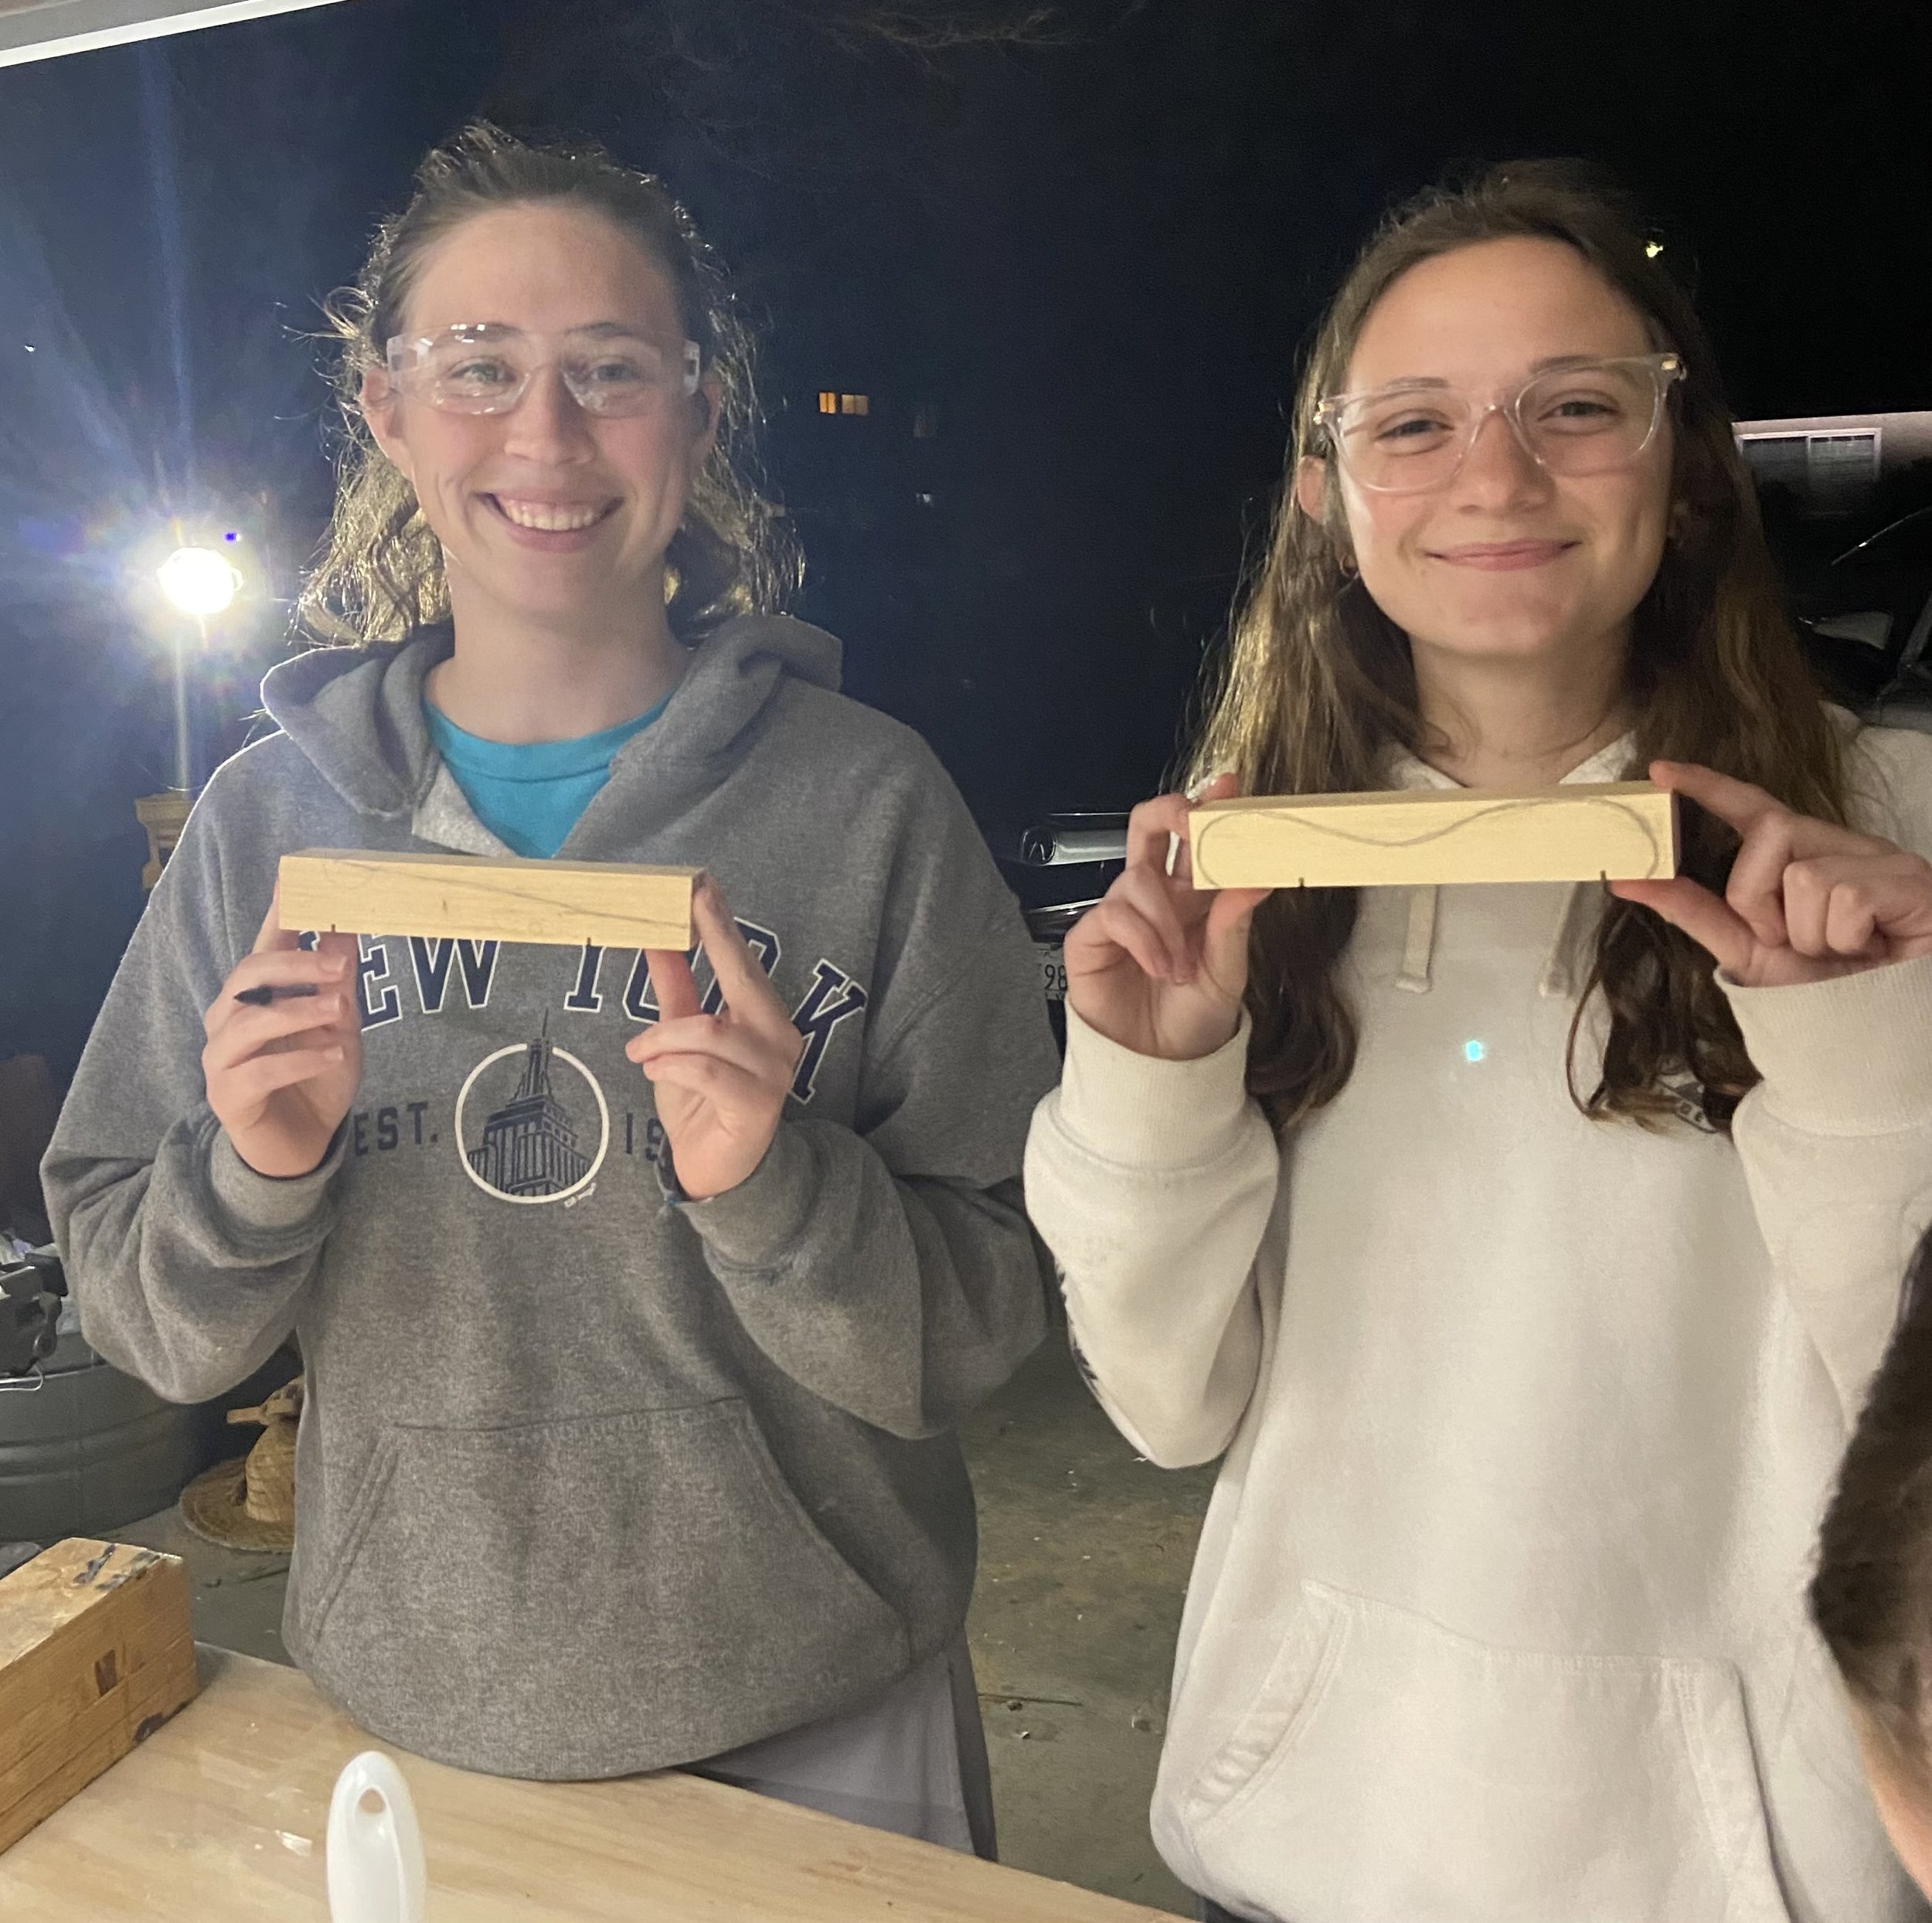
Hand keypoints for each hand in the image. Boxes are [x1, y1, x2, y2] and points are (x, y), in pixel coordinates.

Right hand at [203, 885, 362, 1176]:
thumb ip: (337, 977)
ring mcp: (221, 1058)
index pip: (263, 945)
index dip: (278, 913)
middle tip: (340, 969)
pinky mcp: (227, 1096)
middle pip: (247, 977)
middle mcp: (228, 1020)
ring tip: (339, 1010)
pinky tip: (331, 1056)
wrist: (304, 1142)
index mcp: (256, 996)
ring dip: (296, 1011)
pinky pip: (256, 1072)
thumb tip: (349, 921)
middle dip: (294, 966)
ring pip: (247, 1022)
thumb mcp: (340, 1022)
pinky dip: (297, 1060)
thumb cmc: (317, 1076)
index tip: (294, 878)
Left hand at [626, 877, 804, 1199]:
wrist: (719, 1170)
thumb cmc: (702, 1101)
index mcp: (763, 1016)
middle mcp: (779, 1037)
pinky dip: (672, 1065)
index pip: (743, 961)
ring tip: (640, 1052)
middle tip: (680, 909)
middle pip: (743, 978)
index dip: (721, 923)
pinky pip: (706, 1070)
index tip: (700, 885)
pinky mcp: (756, 1105)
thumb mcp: (680, 1039)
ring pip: (710, 1031)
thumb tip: (658, 940)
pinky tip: (654, 1069)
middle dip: (712, 940)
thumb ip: (677, 992)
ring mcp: (773, 1072)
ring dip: (663, 1038)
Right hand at [1063, 774, 1271, 1059]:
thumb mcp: (1227, 971)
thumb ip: (1235, 922)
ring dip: (1166, 921)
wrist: (1160, 1067)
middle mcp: (1156, 895)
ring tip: (1181, 966)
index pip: (1198, 838)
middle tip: (1192, 822)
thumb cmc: (1193, 1018)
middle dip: (1169, 812)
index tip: (1231, 786)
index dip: (1211, 806)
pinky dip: (1143, 940)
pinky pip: (1114, 914)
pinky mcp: (1091, 936)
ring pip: (1137, 878)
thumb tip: (1258, 876)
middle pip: (1149, 825)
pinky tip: (1160, 968)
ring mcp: (1121, 913)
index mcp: (1193, 895)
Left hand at [1609, 760, 1931, 986]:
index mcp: (1804, 857)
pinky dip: (1843, 937)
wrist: (1889, 1027)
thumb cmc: (1828, 988)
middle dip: (1757, 896)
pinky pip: (1846, 896)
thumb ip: (1692, 911)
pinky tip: (1869, 949)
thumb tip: (1624, 878)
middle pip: (1769, 831)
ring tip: (1838, 951)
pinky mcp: (1912, 881)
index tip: (1659, 771)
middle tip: (1785, 939)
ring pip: (1805, 874)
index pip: (1753, 807)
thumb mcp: (1748, 950)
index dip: (1708, 785)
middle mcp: (1842, 846)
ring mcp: (1882, 859)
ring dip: (1806, 932)